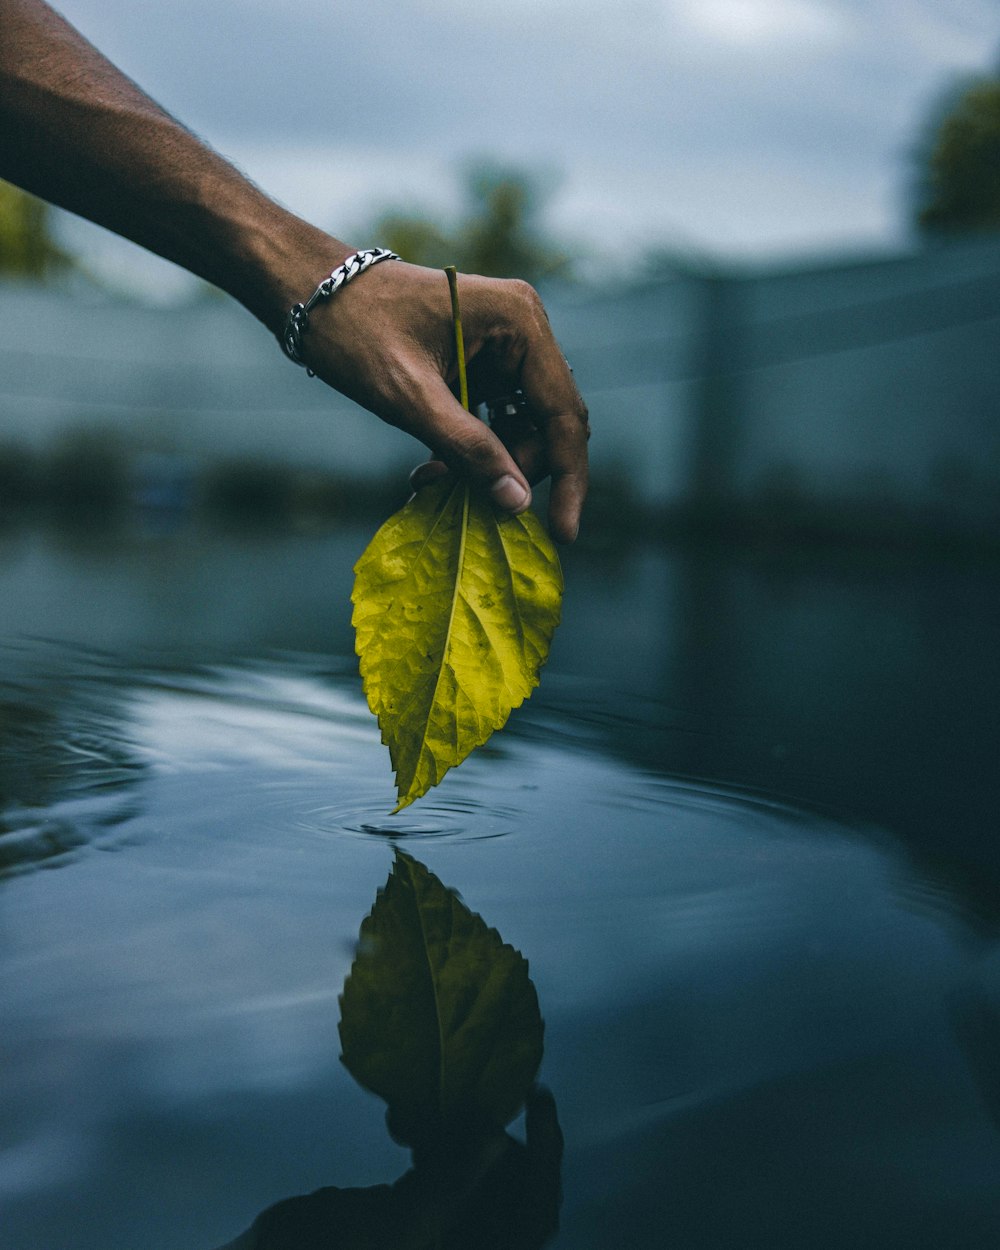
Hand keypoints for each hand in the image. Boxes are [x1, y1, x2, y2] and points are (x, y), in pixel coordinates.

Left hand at [296, 260, 589, 542]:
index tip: (562, 534)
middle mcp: (523, 329)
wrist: (309, 291)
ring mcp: (503, 345)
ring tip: (432, 482)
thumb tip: (518, 502)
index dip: (568, 478)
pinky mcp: (481, 362)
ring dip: (486, 466)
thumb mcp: (410, 396)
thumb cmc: (354, 330)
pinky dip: (470, 451)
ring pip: (519, 429)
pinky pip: (493, 420)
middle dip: (512, 471)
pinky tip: (432, 469)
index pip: (564, 414)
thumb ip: (468, 449)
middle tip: (467, 503)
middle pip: (546, 426)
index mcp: (520, 322)